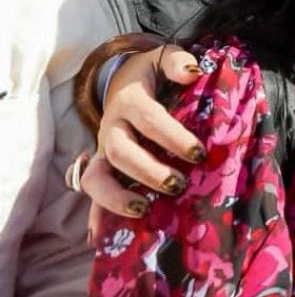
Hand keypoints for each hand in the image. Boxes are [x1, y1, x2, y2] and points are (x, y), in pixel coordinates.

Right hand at [79, 38, 202, 225]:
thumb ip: (177, 62)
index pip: (149, 118)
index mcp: (129, 99)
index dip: (172, 136)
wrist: (123, 81)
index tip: (198, 153)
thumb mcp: (164, 57)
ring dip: (116, 197)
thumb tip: (191, 72)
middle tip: (178, 185)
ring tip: (143, 210)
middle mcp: (112, 126)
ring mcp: (103, 149)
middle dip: (148, 171)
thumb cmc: (152, 74)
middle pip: (121, 152)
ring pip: (96, 177)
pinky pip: (93, 194)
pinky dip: (95, 216)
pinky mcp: (102, 166)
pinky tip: (100, 239)